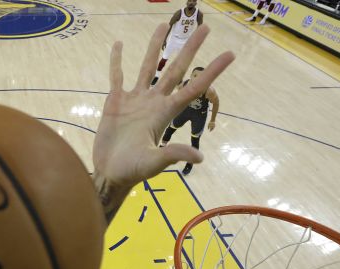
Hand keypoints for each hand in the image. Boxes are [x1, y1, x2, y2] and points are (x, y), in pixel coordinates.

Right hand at [92, 24, 233, 189]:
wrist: (110, 172)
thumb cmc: (133, 170)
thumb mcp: (153, 163)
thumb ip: (173, 154)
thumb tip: (200, 157)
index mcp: (165, 113)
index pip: (192, 88)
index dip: (211, 72)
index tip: (229, 54)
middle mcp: (154, 102)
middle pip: (175, 70)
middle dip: (189, 49)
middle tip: (205, 28)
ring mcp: (134, 100)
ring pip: (148, 67)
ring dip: (155, 47)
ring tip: (163, 25)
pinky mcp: (115, 102)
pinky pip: (117, 77)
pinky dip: (117, 61)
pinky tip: (119, 45)